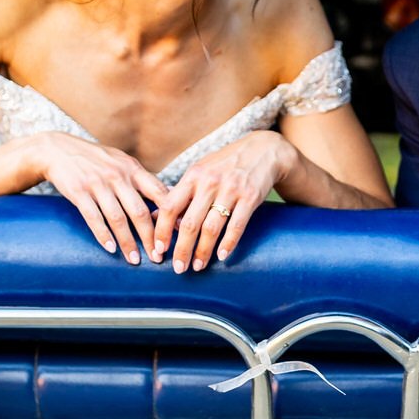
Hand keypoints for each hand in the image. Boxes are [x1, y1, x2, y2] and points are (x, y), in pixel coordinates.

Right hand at [21, 132, 166, 263]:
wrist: (58, 149)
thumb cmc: (95, 159)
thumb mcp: (121, 162)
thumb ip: (140, 180)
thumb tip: (167, 199)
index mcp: (132, 169)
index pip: (158, 192)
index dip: (170, 215)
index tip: (178, 234)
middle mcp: (117, 176)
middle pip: (140, 211)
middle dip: (151, 237)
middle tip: (158, 257)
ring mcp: (97, 184)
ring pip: (118, 218)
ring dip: (128, 242)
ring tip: (134, 260)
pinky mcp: (79, 192)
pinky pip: (93, 218)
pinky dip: (103, 235)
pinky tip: (111, 249)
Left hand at [153, 131, 295, 271]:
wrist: (263, 150)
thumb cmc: (225, 164)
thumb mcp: (200, 171)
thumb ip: (179, 193)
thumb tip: (154, 216)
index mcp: (193, 176)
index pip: (171, 207)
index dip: (162, 231)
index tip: (158, 250)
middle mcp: (210, 182)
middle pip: (190, 222)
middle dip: (182, 249)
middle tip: (178, 268)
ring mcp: (231, 190)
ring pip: (212, 227)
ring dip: (203, 251)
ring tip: (198, 266)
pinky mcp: (250, 197)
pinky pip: (236, 226)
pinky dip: (228, 243)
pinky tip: (222, 256)